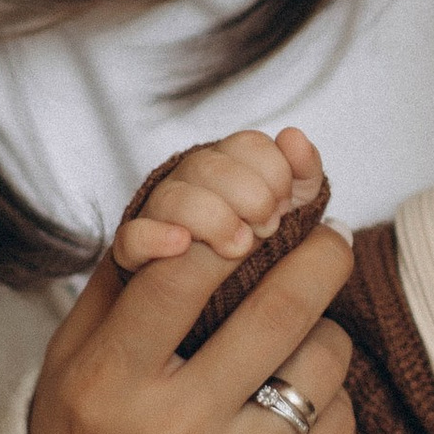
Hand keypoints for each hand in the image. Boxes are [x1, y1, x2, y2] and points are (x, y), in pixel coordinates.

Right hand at [30, 149, 352, 433]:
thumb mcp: (75, 355)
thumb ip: (127, 275)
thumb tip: (197, 201)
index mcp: (106, 386)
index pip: (182, 270)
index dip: (229, 223)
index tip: (256, 210)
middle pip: (279, 308)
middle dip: (317, 253)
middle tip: (327, 237)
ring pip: (323, 361)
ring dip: (320, 333)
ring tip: (294, 341)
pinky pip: (340, 422)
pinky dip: (326, 400)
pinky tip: (290, 406)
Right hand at [112, 125, 323, 273]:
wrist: (228, 296)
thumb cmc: (259, 239)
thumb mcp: (292, 206)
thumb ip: (303, 172)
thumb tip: (293, 137)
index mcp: (229, 163)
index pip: (248, 145)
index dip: (273, 171)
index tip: (285, 203)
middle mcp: (191, 180)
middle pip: (210, 165)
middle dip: (249, 196)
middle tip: (267, 227)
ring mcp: (160, 213)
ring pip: (173, 198)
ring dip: (213, 219)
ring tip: (239, 246)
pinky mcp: (137, 250)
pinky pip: (131, 237)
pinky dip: (155, 238)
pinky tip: (181, 243)